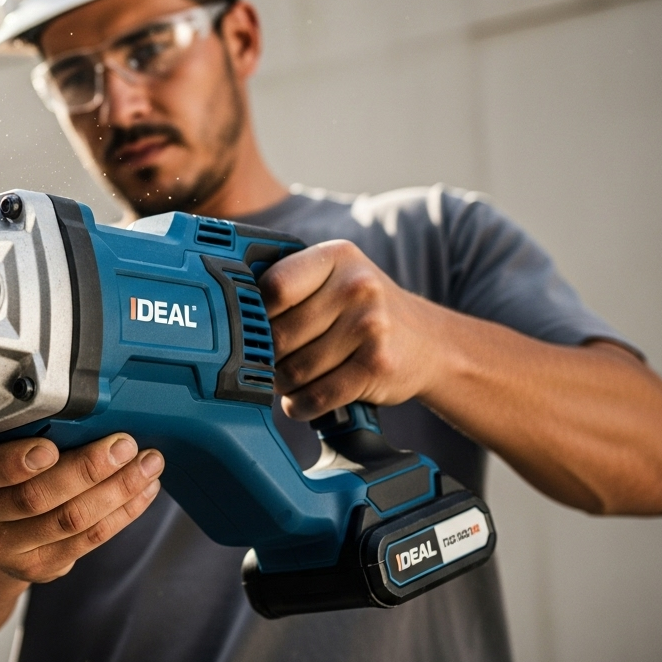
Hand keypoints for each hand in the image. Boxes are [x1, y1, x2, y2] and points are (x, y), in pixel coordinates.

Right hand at [0, 433, 163, 582]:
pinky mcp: (34, 566)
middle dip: (87, 469)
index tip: (50, 447)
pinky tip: (142, 492)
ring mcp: (1, 546)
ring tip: (146, 465)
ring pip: (68, 521)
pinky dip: (121, 514)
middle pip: (34, 498)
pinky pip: (86, 541)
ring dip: (116, 491)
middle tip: (124, 444)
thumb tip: (77, 395)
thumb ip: (12, 421)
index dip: (13, 462)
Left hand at [259, 239, 445, 420]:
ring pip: (295, 370)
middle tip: (271, 363)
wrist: (430, 343)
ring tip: (290, 381)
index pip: (273, 287)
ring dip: (283, 385)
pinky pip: (317, 395)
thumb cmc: (367, 311)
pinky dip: (301, 406)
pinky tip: (303, 400)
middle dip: (267, 358)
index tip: (252, 328)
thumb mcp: (337, 278)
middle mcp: (356, 286)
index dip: (254, 314)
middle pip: (280, 335)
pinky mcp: (376, 365)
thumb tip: (231, 311)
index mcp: (337, 256)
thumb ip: (293, 283)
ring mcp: (370, 326)